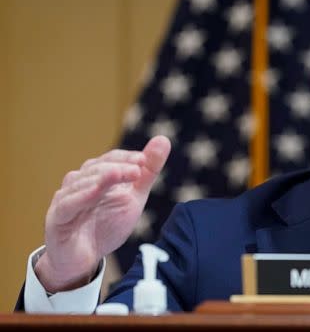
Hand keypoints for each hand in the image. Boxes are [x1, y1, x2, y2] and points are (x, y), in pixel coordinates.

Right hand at [34, 136, 170, 292]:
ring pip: (82, 183)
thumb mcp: (134, 198)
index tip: (144, 159)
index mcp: (97, 176)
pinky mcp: (57, 218)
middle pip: (97, 168)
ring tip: (121, 173)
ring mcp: (66, 199)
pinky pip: (68, 204)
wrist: (83, 259)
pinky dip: (82, 195)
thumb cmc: (106, 225)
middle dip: (119, 166)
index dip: (127, 157)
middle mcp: (79, 183)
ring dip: (103, 177)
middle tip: (139, 168)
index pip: (111, 159)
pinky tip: (96, 190)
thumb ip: (148, 171)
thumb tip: (163, 139)